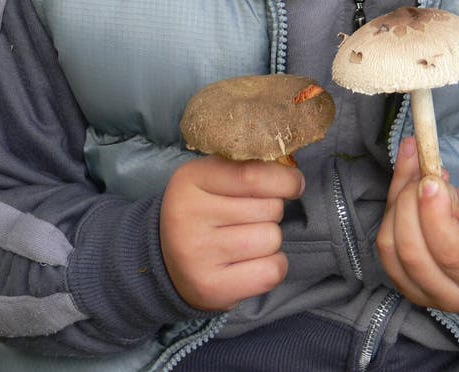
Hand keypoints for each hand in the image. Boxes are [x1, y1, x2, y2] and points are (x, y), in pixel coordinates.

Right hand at [160, 156, 303, 310]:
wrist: (164, 261)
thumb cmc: (202, 210)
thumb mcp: (212, 177)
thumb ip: (247, 168)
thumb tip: (294, 179)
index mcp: (191, 179)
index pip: (253, 175)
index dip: (284, 179)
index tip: (294, 183)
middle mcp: (189, 216)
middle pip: (269, 208)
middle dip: (271, 211)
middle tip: (250, 217)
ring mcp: (198, 256)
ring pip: (272, 238)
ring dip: (270, 239)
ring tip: (247, 239)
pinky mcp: (211, 289)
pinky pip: (271, 271)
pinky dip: (273, 265)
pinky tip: (253, 262)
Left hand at [377, 137, 458, 311]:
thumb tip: (432, 186)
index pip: (449, 252)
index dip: (434, 214)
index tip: (431, 179)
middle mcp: (448, 295)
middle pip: (411, 251)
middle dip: (410, 203)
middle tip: (425, 172)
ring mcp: (418, 291)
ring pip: (389, 246)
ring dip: (397, 200)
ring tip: (420, 172)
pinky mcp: (398, 277)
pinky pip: (383, 239)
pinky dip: (390, 203)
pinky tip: (407, 179)